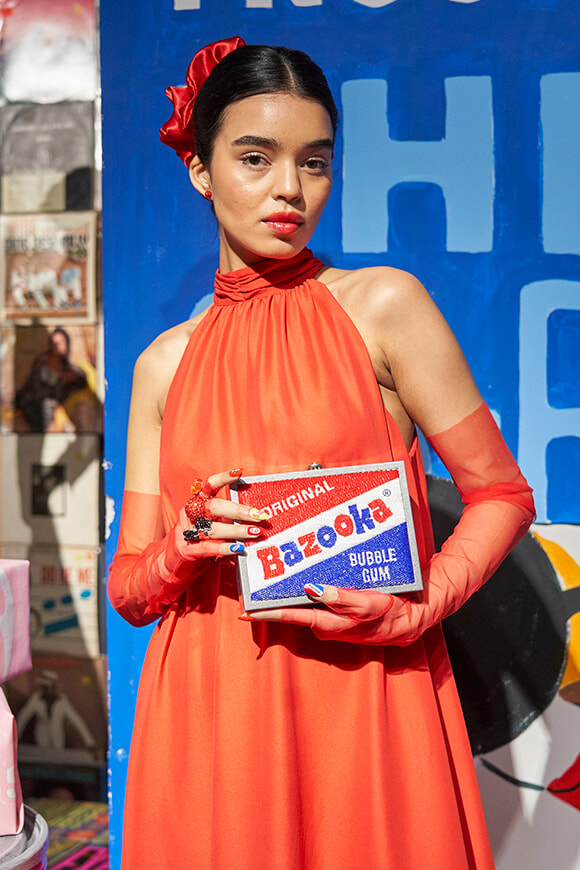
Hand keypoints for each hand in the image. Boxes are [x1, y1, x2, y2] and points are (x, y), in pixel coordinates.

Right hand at [175, 468, 268, 558]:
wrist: (175, 555)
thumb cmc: (201, 533)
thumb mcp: (212, 519)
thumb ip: (228, 515)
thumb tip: (256, 514)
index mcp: (198, 501)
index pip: (209, 485)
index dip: (223, 478)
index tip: (239, 472)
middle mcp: (192, 513)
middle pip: (214, 507)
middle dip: (238, 510)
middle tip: (258, 515)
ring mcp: (188, 530)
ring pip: (214, 529)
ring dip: (237, 530)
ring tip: (255, 532)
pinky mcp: (189, 549)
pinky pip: (208, 547)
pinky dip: (225, 547)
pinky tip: (239, 547)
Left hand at [246, 584, 401, 643]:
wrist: (410, 617)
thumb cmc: (388, 614)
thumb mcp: (366, 604)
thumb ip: (340, 598)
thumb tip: (311, 590)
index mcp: (326, 623)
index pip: (289, 616)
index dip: (266, 613)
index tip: (245, 611)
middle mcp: (324, 621)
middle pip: (291, 607)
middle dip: (272, 597)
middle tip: (251, 584)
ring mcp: (330, 615)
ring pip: (302, 601)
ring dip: (287, 589)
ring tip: (269, 572)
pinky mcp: (338, 608)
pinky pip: (316, 596)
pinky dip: (307, 585)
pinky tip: (302, 570)